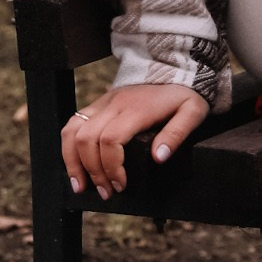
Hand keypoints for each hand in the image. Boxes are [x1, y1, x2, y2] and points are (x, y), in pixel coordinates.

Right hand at [61, 81, 208, 200]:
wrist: (172, 69)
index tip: (121, 184)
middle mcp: (114, 105)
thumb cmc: (183, 94)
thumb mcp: (192, 112)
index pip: (111, 139)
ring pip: (73, 131)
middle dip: (92, 171)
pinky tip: (75, 166)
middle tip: (106, 192)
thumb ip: (176, 134)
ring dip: (73, 161)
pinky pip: (73, 124)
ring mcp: (102, 103)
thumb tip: (159, 158)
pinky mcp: (97, 104)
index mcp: (136, 109)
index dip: (111, 166)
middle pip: (87, 139)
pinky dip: (69, 147)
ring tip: (81, 185)